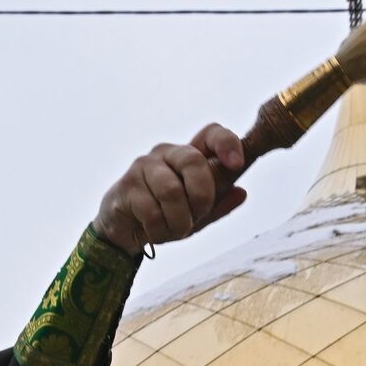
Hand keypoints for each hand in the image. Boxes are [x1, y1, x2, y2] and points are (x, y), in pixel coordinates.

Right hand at [93, 124, 246, 256]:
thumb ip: (219, 204)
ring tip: (175, 230)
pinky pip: (151, 211)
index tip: (237, 164)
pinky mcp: (126, 186)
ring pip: (171, 191)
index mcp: (189, 155)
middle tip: (197, 216)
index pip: (211, 133)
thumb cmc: (165, 216)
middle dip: (202, 197)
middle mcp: (166, 153)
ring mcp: (143, 167)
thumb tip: (241, 193)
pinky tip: (156, 232)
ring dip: (180, 221)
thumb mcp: (198, 214)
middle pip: (192, 160)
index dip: (227, 143)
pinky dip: (160, 230)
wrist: (124, 231)